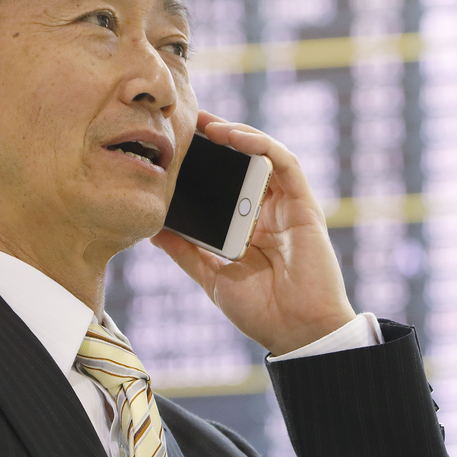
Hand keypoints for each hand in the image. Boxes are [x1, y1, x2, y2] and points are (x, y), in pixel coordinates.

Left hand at [150, 111, 357, 356]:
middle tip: (188, 122)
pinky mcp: (305, 205)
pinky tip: (236, 137)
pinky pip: (286, 164)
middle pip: (244, 163)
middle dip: (218, 139)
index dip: (205, 162)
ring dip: (238, 135)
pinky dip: (262, 145)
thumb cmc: (261, 311)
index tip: (176, 145)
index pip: (226, 183)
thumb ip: (185, 250)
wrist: (298, 333)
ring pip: (265, 155)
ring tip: (208, 124)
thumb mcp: (211, 276)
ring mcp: (288, 207)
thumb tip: (151, 230)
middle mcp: (270, 212)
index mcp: (249, 227)